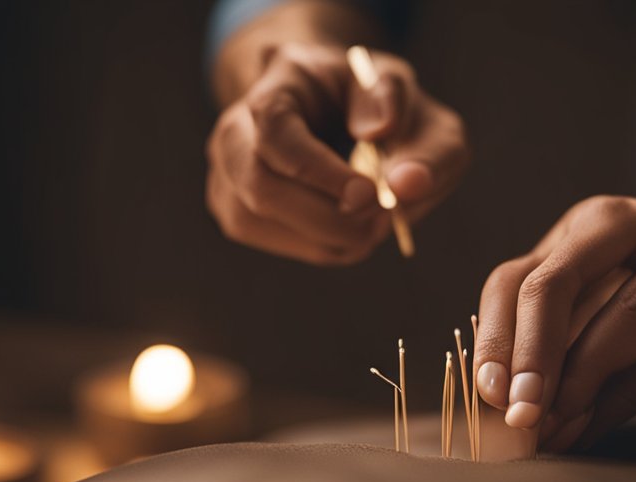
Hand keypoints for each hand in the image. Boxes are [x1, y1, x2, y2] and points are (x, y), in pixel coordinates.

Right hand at [206, 42, 467, 264]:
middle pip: (260, 186)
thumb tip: (405, 183)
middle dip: (328, 218)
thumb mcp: (402, 91)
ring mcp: (227, 169)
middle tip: (384, 222)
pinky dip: (320, 247)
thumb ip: (409, 128)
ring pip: (257, 220)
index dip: (321, 173)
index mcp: (280, 81)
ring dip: (326, 237)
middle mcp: (237, 125)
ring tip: (374, 225)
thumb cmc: (369, 100)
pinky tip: (351, 233)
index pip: (278, 132)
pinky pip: (270, 240)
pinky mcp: (235, 207)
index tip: (370, 195)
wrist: (333, 109)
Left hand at [474, 196, 635, 450]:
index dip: (506, 340)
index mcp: (600, 220)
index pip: (532, 276)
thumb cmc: (622, 306)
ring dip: (602, 384)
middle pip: (584, 285)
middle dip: (550, 364)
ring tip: (574, 429)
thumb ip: (526, 340)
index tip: (498, 399)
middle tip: (531, 421)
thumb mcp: (568, 311)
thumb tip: (496, 399)